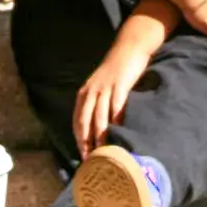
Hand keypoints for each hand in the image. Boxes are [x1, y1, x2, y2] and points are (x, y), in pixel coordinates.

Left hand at [74, 37, 153, 156]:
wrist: (129, 48)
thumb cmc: (117, 72)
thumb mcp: (100, 87)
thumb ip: (97, 104)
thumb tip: (98, 130)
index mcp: (84, 93)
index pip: (77, 121)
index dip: (79, 139)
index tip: (83, 156)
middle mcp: (91, 91)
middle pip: (85, 121)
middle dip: (86, 142)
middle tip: (90, 159)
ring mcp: (104, 87)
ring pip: (99, 116)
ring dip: (100, 136)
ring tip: (103, 151)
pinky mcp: (120, 84)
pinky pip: (116, 105)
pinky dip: (116, 120)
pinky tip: (118, 131)